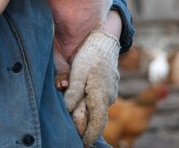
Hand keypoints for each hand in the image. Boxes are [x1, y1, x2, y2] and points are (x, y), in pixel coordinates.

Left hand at [64, 30, 119, 145]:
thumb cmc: (90, 55)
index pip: (97, 122)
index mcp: (101, 95)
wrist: (103, 41)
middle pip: (96, 117)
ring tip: (76, 124)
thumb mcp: (78, 72)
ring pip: (96, 108)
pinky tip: (81, 106)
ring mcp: (109, 92)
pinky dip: (90, 106)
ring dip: (87, 115)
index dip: (90, 135)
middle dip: (86, 126)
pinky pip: (98, 100)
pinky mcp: (106, 86)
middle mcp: (108, 97)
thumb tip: (69, 109)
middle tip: (76, 136)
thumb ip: (74, 92)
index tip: (84, 144)